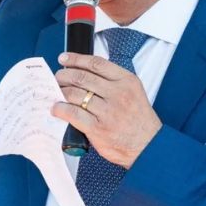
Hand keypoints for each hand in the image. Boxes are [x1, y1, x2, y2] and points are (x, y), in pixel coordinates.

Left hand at [52, 52, 161, 168]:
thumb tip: (85, 72)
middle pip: (82, 77)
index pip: (96, 63)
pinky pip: (73, 114)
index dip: (76, 59)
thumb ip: (113, 80)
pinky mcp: (98, 128)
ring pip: (75, 94)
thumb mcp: (133, 92)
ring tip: (56, 91)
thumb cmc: (139, 120)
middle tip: (58, 77)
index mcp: (126, 81)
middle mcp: (117, 94)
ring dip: (60, 91)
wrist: (148, 146)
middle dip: (64, 75)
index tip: (65, 59)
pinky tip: (57, 108)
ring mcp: (107, 112)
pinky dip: (61, 109)